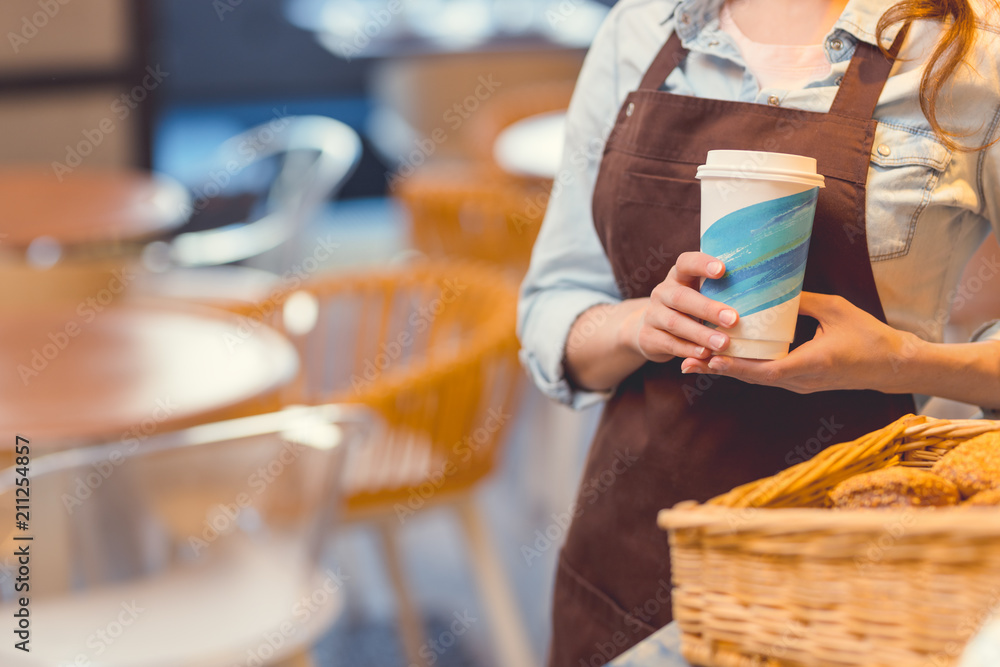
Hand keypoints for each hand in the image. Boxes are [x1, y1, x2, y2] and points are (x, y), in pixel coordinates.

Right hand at [626, 252, 740, 362]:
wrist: (650, 329)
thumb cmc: (688, 309)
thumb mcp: (699, 295)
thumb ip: (718, 291)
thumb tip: (763, 290)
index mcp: (678, 276)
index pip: (686, 263)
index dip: (702, 264)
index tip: (722, 269)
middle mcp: (662, 292)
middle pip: (681, 297)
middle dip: (708, 308)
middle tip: (733, 319)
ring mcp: (652, 315)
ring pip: (674, 323)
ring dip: (701, 334)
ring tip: (723, 343)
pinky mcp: (648, 337)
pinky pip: (669, 343)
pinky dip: (688, 350)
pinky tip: (705, 354)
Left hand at [679, 292, 912, 393]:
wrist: (893, 365)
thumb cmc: (869, 335)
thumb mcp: (836, 310)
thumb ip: (803, 301)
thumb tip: (771, 285)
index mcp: (812, 364)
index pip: (767, 371)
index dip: (737, 366)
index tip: (712, 358)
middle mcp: (802, 380)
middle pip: (753, 378)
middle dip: (719, 369)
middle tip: (687, 362)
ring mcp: (801, 385)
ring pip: (756, 380)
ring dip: (727, 371)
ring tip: (696, 362)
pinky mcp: (802, 383)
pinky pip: (767, 377)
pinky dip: (744, 369)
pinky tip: (724, 360)